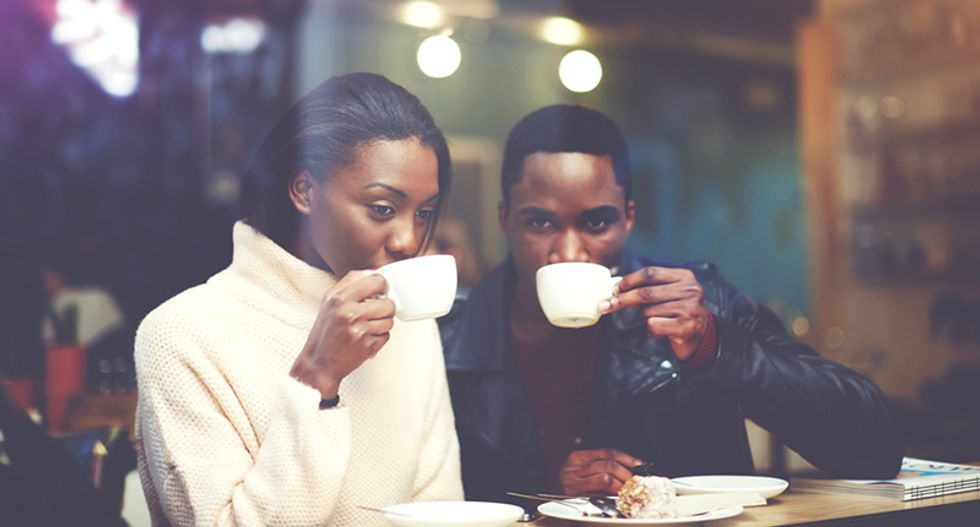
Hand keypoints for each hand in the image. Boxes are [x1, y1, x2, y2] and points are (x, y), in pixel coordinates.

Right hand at [290, 270, 394, 398]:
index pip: (376, 281)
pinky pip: (386, 336)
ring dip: (382, 324)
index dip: (383, 285)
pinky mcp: (367, 346)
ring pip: (390, 321)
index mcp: (339, 298)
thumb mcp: (329, 301)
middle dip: (385, 308)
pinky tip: (365, 339)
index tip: (381, 290)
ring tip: (367, 327)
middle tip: (375, 312)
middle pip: (388, 303)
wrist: (319, 363)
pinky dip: (379, 338)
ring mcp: (359, 330)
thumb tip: (374, 272)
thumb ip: (351, 282)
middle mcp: (349, 313)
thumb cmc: (325, 332)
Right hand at [559, 449, 643, 495]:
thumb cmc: (570, 491)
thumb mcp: (583, 473)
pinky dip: (612, 492)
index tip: (640, 466)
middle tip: (637, 482)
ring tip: (630, 490)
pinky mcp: (573, 496)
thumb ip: (601, 469)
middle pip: (608, 464)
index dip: (627, 458)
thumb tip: (630, 471)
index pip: (608, 452)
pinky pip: (599, 490)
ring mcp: (571, 482)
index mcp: (577, 458)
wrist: (550, 507)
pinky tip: (618, 496)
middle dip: (627, 473)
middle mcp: (572, 468)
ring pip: (605, 476)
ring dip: (622, 484)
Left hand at [598, 266, 709, 360]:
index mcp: (684, 277)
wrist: (703, 335)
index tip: (615, 288)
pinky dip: (651, 330)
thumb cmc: (680, 312)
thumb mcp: (671, 293)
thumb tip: (618, 290)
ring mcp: (689, 309)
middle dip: (622, 299)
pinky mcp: (685, 327)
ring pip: (648, 311)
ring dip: (645, 317)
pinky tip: (662, 330)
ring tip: (659, 320)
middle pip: (646, 293)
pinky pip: (653, 325)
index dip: (629, 280)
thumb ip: (650, 288)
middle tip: (607, 304)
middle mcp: (690, 290)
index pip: (650, 273)